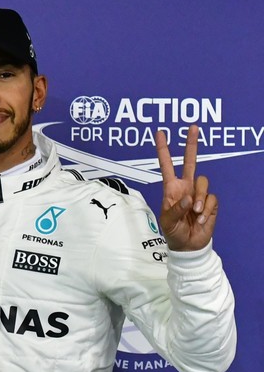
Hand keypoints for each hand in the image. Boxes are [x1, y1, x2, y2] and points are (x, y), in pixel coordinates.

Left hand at [155, 125, 216, 251]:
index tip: (160, 133)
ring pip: (203, 182)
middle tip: (192, 127)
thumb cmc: (173, 232)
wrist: (188, 245)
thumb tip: (188, 197)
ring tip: (195, 213)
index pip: (167, 165)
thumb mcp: (168, 222)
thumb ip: (176, 209)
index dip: (163, 150)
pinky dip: (206, 210)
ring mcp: (199, 193)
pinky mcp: (210, 202)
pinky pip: (212, 199)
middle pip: (191, 161)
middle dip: (191, 144)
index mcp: (171, 188)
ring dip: (200, 198)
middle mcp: (186, 187)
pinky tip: (201, 220)